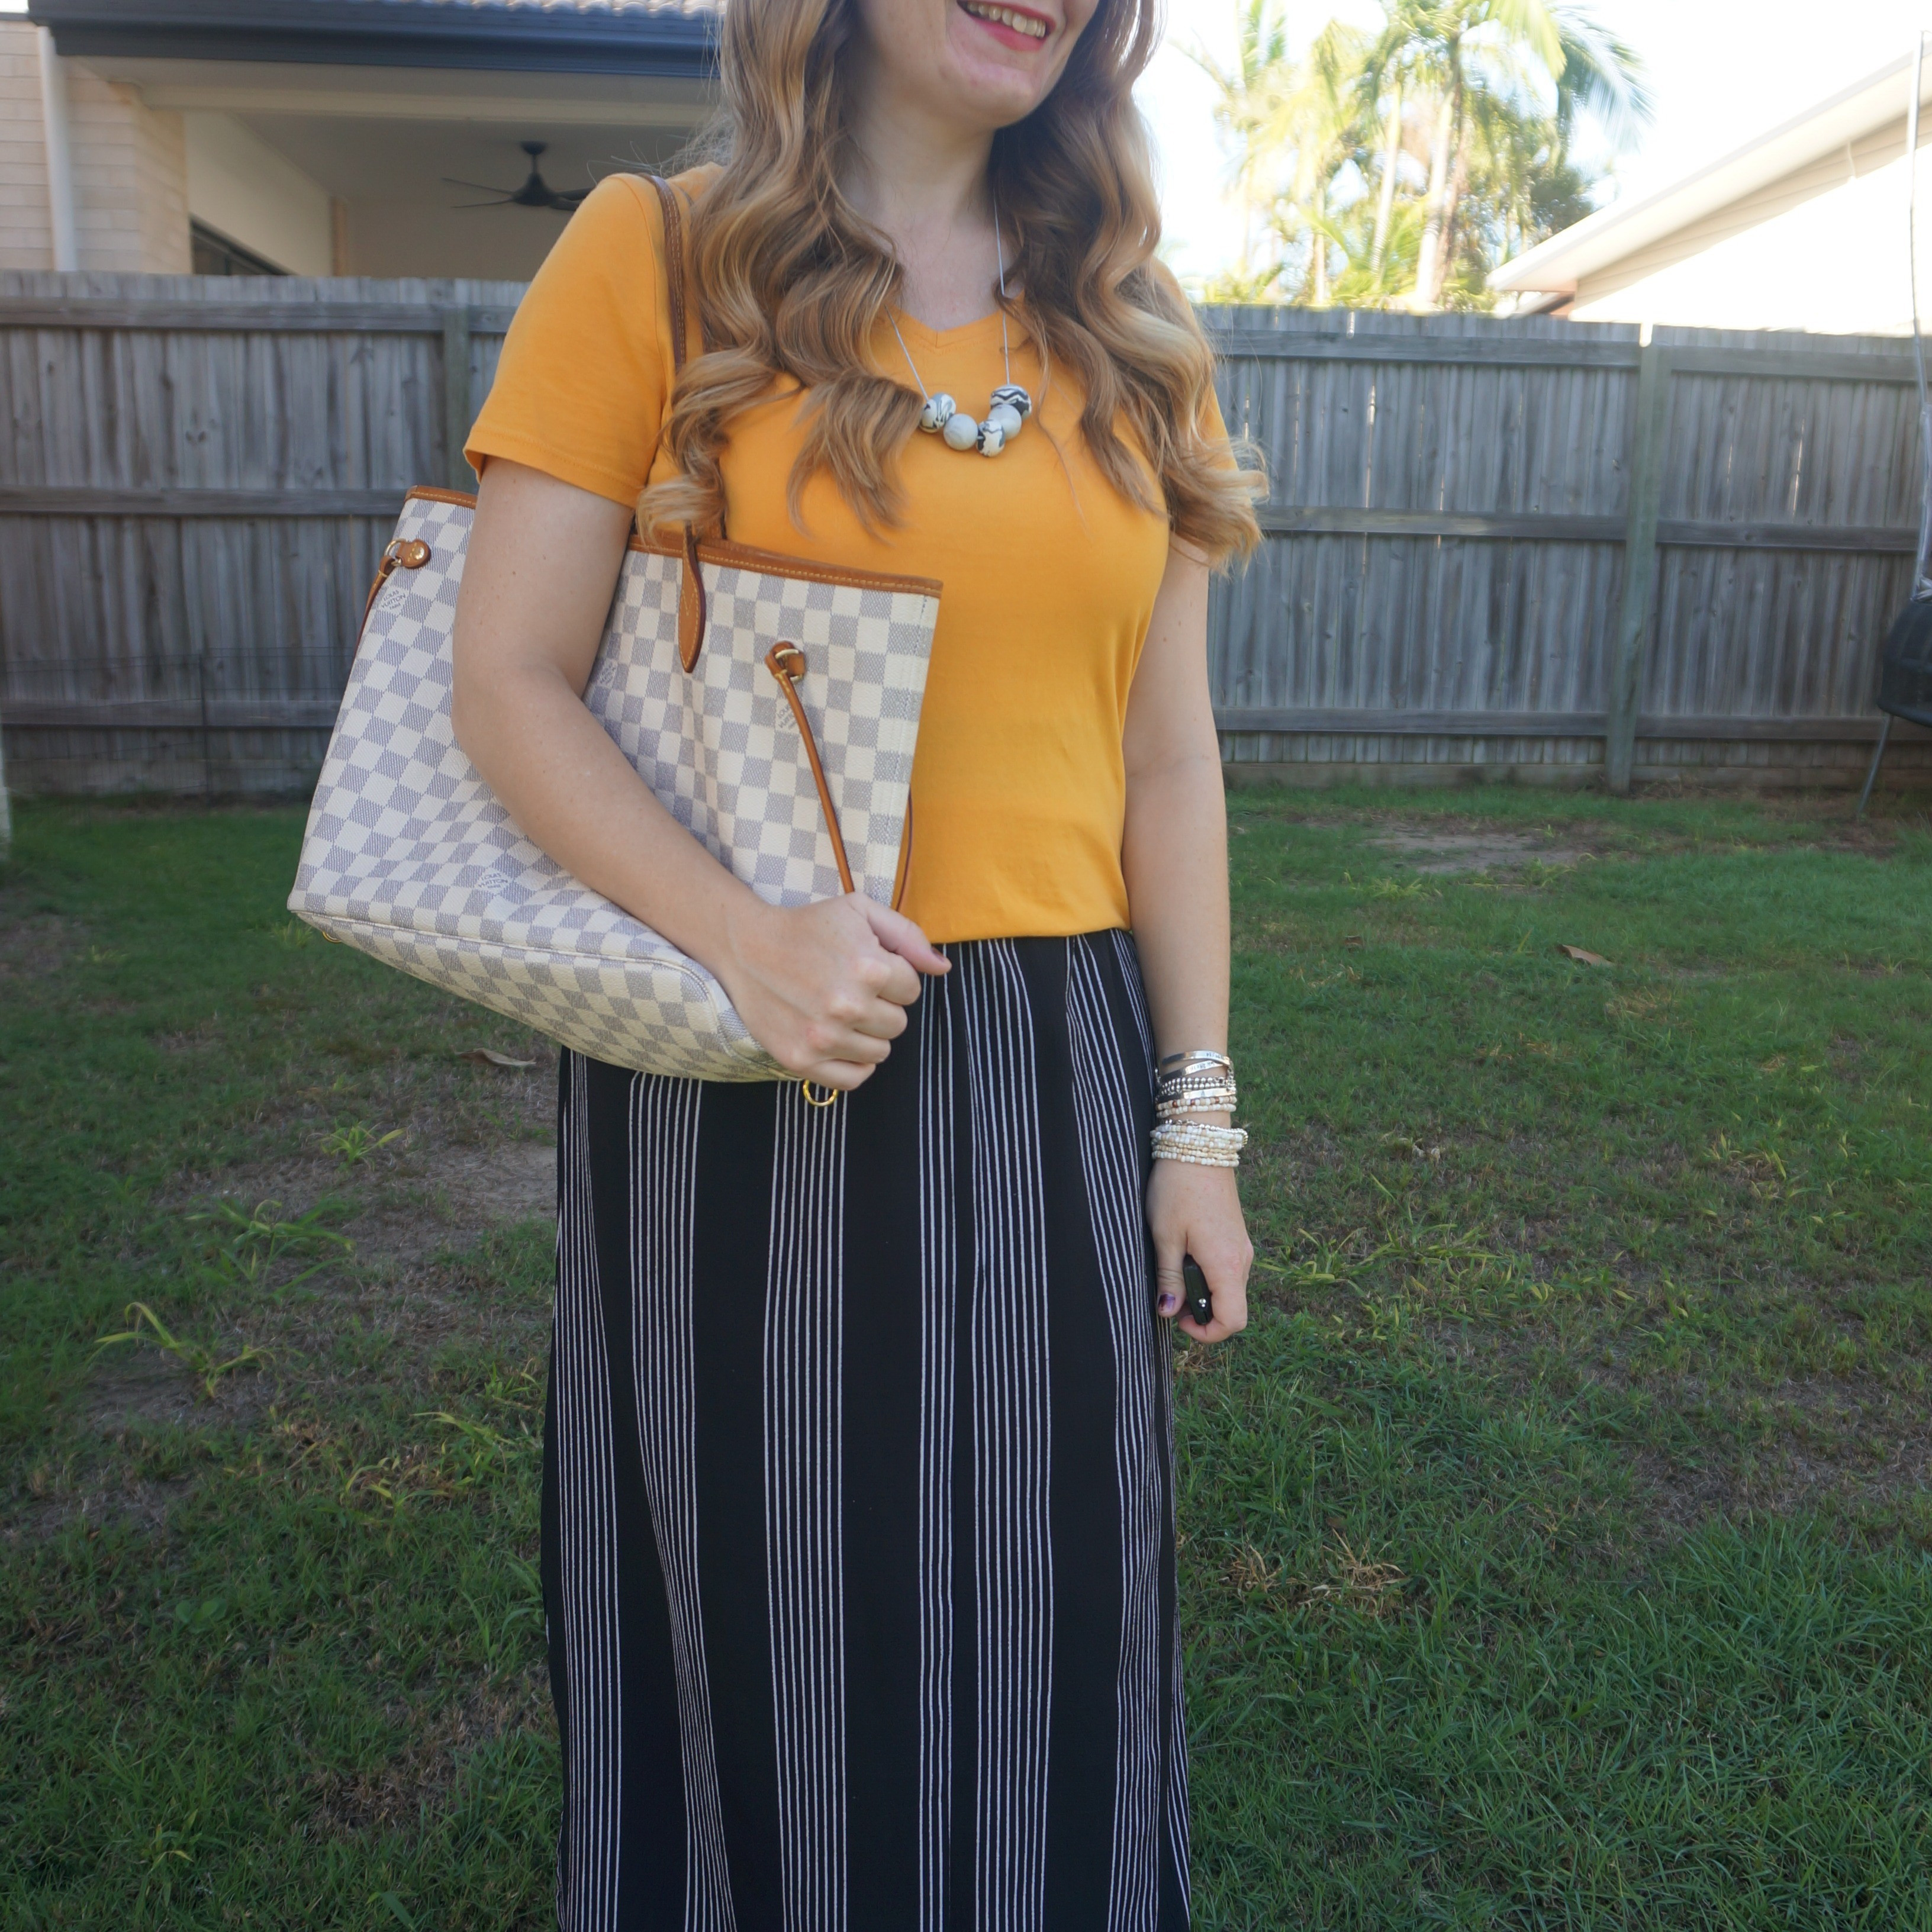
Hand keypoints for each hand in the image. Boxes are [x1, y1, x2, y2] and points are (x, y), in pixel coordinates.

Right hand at [717, 894, 948, 1090]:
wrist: (746, 947)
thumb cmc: (808, 927)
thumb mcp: (860, 911)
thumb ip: (907, 936)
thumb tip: (943, 968)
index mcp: (868, 967)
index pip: (912, 990)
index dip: (894, 978)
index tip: (868, 969)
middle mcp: (847, 1005)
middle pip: (898, 1024)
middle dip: (882, 1006)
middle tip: (851, 990)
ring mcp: (823, 1036)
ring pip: (880, 1052)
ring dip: (868, 1035)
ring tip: (841, 1012)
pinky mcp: (801, 1059)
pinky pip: (853, 1079)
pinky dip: (854, 1064)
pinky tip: (841, 1042)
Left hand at [1148, 1155, 1250, 1344]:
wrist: (1198, 1144)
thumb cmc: (1177, 1187)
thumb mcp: (1165, 1235)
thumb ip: (1169, 1277)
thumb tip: (1169, 1311)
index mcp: (1226, 1264)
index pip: (1234, 1320)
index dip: (1207, 1332)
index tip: (1178, 1319)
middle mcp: (1242, 1259)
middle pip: (1233, 1307)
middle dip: (1202, 1312)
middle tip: (1169, 1294)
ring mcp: (1241, 1246)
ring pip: (1229, 1288)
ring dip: (1204, 1292)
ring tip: (1173, 1270)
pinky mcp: (1236, 1235)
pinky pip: (1227, 1269)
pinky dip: (1208, 1274)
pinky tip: (1184, 1254)